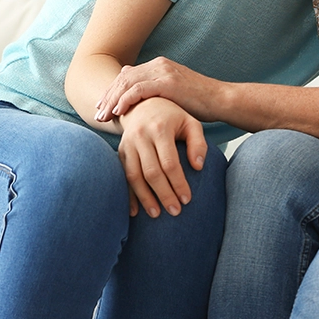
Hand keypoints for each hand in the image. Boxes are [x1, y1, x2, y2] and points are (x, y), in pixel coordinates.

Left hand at [97, 57, 222, 123]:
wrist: (220, 100)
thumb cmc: (199, 103)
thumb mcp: (174, 94)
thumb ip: (157, 93)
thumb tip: (140, 103)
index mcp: (159, 66)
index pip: (127, 76)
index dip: (112, 92)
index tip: (103, 107)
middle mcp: (158, 64)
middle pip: (123, 78)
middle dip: (108, 96)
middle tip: (98, 114)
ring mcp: (163, 72)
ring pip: (127, 83)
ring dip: (112, 100)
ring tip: (103, 116)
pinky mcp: (168, 82)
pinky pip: (139, 89)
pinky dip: (125, 100)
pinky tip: (118, 112)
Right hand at [116, 96, 208, 217]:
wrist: (143, 104)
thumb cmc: (172, 117)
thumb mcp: (190, 123)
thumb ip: (198, 143)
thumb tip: (198, 167)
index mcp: (160, 129)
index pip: (169, 162)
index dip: (178, 183)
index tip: (187, 199)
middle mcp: (140, 136)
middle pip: (151, 172)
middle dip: (164, 194)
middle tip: (175, 211)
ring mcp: (127, 144)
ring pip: (134, 176)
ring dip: (145, 198)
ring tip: (157, 214)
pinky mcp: (120, 151)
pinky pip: (122, 176)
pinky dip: (128, 195)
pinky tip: (135, 211)